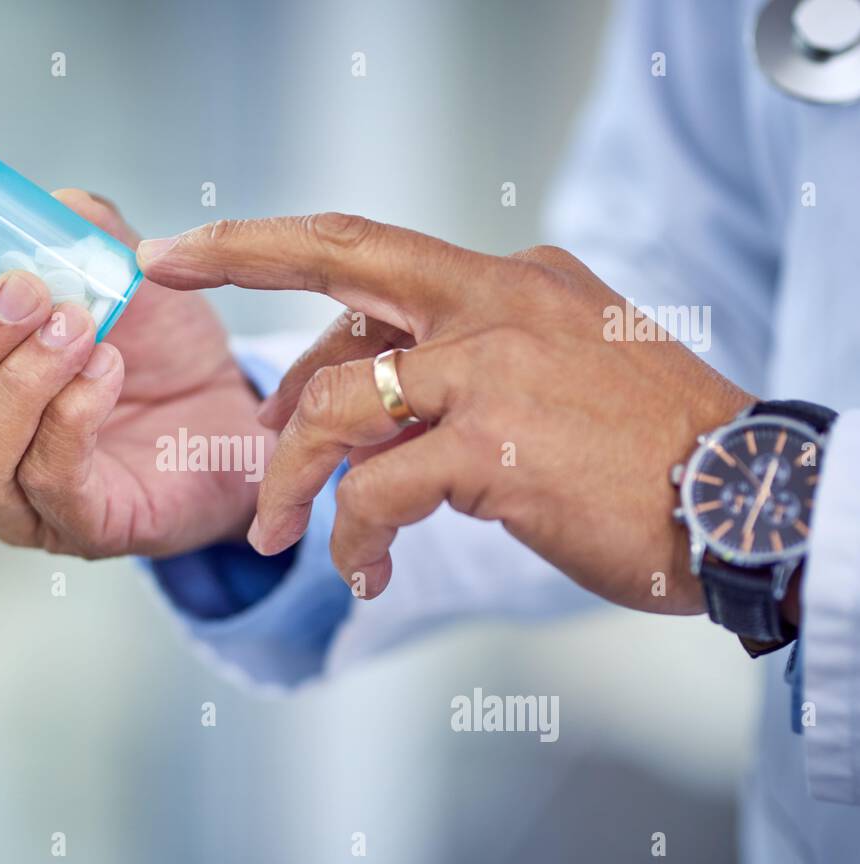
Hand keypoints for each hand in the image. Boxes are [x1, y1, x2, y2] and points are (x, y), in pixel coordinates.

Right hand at [0, 191, 269, 557]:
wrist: (232, 415)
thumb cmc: (160, 351)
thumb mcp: (123, 277)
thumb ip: (85, 236)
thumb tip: (55, 205)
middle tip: (26, 291)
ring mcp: (16, 503)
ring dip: (18, 384)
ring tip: (78, 329)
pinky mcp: (78, 531)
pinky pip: (48, 482)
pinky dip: (71, 420)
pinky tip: (107, 370)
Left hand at [136, 214, 754, 610]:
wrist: (744, 500)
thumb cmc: (652, 451)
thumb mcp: (563, 372)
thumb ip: (472, 366)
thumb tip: (382, 391)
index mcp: (513, 281)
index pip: (377, 254)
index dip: (286, 247)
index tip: (212, 248)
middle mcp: (499, 302)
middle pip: (345, 254)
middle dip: (239, 250)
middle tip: (164, 264)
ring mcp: (495, 368)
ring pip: (338, 400)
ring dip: (289, 474)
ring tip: (276, 531)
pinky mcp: (495, 445)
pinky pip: (378, 488)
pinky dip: (353, 534)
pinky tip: (364, 571)